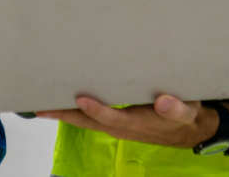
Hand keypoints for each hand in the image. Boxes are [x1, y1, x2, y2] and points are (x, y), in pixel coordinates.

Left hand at [35, 95, 228, 148]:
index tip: (81, 99)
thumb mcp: (188, 111)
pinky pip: (90, 117)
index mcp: (137, 123)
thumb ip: (178, 108)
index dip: (96, 110)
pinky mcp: (115, 122)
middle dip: (64, 115)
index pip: (112, 117)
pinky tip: (62, 102)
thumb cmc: (186, 115)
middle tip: (39, 108)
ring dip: (64, 113)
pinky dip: (74, 111)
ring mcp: (116, 126)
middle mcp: (121, 127)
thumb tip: (164, 103)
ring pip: (85, 121)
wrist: (189, 129)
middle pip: (88, 122)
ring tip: (41, 104)